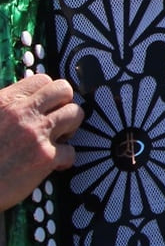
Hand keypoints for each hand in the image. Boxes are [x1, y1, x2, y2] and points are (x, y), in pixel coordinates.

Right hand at [0, 74, 83, 210]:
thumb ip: (4, 108)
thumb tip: (21, 103)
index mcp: (5, 102)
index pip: (42, 80)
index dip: (47, 93)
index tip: (44, 106)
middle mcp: (22, 114)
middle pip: (64, 90)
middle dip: (64, 104)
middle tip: (55, 119)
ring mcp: (36, 134)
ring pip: (75, 114)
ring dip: (70, 126)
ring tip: (58, 138)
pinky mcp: (44, 158)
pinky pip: (71, 151)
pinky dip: (64, 159)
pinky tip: (53, 164)